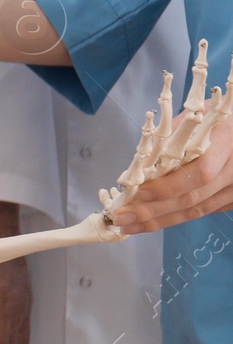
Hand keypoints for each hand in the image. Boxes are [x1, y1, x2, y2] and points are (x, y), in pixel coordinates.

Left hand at [112, 112, 232, 233]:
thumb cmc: (215, 118)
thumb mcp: (195, 117)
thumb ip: (172, 137)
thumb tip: (141, 162)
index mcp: (226, 145)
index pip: (199, 174)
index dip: (168, 187)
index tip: (139, 193)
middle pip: (194, 199)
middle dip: (154, 212)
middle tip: (122, 218)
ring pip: (197, 211)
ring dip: (161, 220)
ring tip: (130, 226)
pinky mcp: (232, 200)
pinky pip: (202, 211)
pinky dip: (175, 217)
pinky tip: (152, 221)